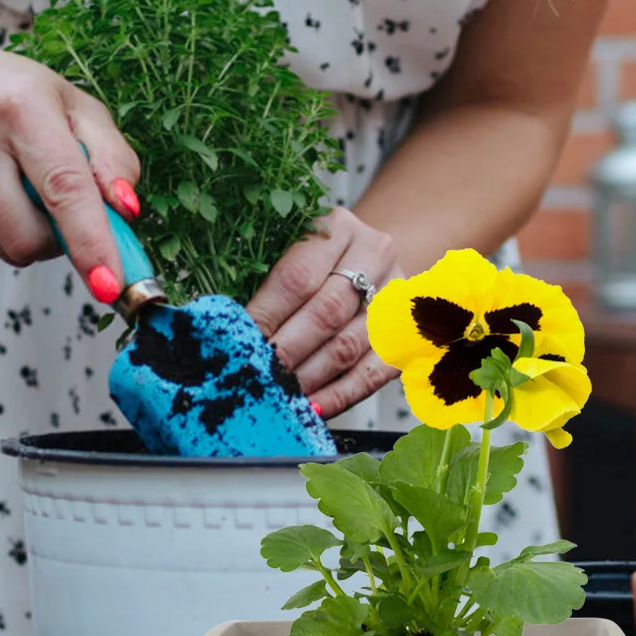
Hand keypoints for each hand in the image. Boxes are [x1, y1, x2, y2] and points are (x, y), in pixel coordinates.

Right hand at [0, 40, 140, 294]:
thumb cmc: (20, 96)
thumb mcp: (79, 108)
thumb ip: (114, 159)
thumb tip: (127, 211)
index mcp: (20, 106)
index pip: (63, 187)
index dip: (90, 241)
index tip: (110, 284)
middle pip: (29, 236)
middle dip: (60, 242)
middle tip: (64, 210)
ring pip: (7, 248)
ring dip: (30, 234)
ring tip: (23, 189)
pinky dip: (1, 231)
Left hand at [246, 207, 398, 419]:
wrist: (370, 260)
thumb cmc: (317, 262)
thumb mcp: (289, 253)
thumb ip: (263, 285)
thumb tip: (227, 333)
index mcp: (337, 225)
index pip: (297, 278)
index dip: (267, 317)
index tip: (241, 346)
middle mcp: (375, 254)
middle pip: (327, 312)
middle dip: (287, 352)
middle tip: (259, 377)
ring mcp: (397, 294)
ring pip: (350, 345)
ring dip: (310, 378)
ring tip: (280, 396)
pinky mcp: (408, 332)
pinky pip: (374, 373)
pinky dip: (340, 395)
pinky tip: (314, 409)